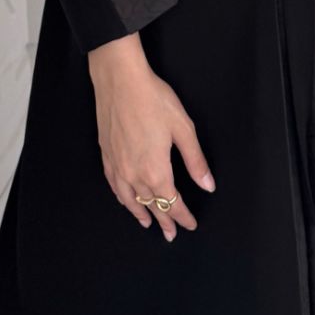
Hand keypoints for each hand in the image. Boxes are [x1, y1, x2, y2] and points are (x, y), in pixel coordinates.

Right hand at [88, 32, 214, 240]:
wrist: (120, 80)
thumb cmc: (154, 99)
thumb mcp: (184, 129)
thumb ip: (195, 161)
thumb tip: (207, 185)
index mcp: (156, 170)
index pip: (172, 202)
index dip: (183, 216)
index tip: (190, 225)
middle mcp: (134, 173)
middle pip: (152, 205)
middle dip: (165, 220)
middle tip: (171, 234)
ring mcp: (117, 166)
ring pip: (130, 200)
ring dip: (141, 214)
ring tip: (149, 225)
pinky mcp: (106, 155)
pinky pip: (114, 186)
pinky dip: (122, 198)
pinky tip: (126, 201)